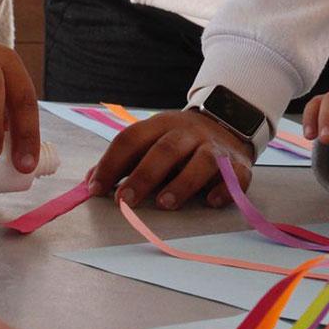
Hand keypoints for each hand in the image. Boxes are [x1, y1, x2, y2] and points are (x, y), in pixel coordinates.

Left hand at [87, 109, 253, 209]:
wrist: (229, 125)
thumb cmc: (180, 143)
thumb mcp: (151, 140)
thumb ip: (124, 160)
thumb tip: (90, 183)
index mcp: (162, 125)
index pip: (132, 139)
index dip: (111, 163)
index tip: (95, 189)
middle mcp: (190, 133)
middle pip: (166, 149)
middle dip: (144, 175)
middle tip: (125, 200)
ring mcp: (216, 147)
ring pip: (203, 161)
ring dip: (183, 183)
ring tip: (165, 203)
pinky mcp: (238, 165)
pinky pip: (234, 176)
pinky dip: (224, 189)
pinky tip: (211, 201)